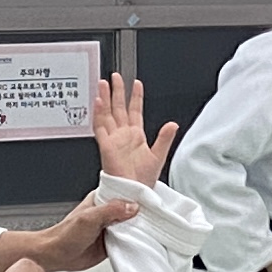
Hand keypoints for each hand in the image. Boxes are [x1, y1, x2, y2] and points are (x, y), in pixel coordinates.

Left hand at [8, 192, 143, 271]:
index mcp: (102, 199)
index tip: (153, 199)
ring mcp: (112, 227)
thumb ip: (111, 210)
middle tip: (155, 217)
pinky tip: (143, 243)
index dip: (139, 194)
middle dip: (143, 213)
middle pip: (133, 209)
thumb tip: (133, 206)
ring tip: (152, 230)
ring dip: (139, 229)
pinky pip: (129, 240)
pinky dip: (135, 242)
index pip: (126, 191)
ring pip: (133, 225)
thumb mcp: (89, 218)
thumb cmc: (64, 234)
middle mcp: (109, 212)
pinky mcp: (113, 242)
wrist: (56, 256)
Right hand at [89, 73, 181, 187]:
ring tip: (103, 84)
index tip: (136, 83)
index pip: (134, 111)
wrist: (135, 193)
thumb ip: (164, 138)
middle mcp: (123, 135)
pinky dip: (98, 114)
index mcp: (136, 136)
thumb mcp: (158, 155)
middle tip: (115, 77)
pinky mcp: (106, 146)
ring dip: (105, 99)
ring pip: (107, 114)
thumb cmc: (143, 180)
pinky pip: (100, 127)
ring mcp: (113, 140)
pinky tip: (98, 102)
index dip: (135, 97)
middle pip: (118, 108)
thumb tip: (173, 124)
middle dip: (117, 92)